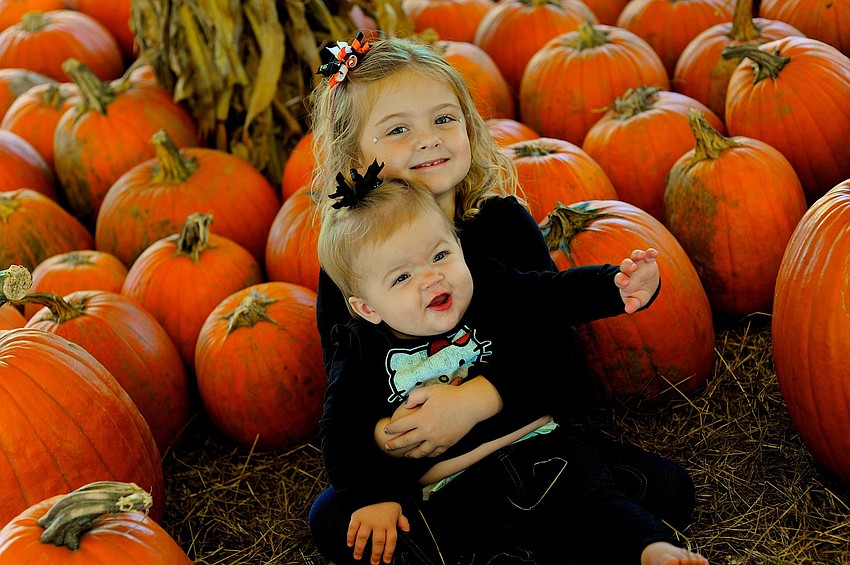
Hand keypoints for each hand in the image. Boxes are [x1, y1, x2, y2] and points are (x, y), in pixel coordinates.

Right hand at [348, 502, 409, 563]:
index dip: (388, 552)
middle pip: (377, 542)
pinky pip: (352, 528)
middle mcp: (378, 523)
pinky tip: (350, 544)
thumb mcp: (397, 510)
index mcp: (389, 523)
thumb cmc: (386, 504)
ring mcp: (367, 520)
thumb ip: (402, 521)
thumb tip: (407, 530)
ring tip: (358, 556)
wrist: (375, 491)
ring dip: (360, 549)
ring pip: (363, 537)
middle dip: (375, 554)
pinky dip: (350, 537)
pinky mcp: (357, 516)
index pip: (391, 541)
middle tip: (373, 562)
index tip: (385, 560)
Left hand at [380, 376, 501, 457]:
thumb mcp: (430, 390)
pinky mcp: (447, 443)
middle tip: (388, 447)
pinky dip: (427, 455)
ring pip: (420, 452)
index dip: (391, 429)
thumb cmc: (451, 395)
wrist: (471, 405)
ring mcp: (438, 439)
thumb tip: (406, 405)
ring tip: (406, 455)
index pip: (401, 426)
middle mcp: (427, 431)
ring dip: (411, 454)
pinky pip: (435, 453)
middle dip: (395, 445)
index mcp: (421, 418)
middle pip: (406, 441)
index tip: (386, 431)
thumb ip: (415, 396)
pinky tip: (424, 454)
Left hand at [614, 248, 659, 313]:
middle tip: (633, 267)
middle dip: (628, 265)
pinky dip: (651, 253)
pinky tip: (655, 253)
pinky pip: (648, 254)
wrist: (647, 287)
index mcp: (624, 280)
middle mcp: (629, 270)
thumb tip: (629, 310)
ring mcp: (639, 264)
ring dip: (638, 254)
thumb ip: (632, 304)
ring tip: (641, 255)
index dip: (621, 279)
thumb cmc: (638, 294)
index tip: (625, 282)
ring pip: (635, 256)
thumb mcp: (636, 301)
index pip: (619, 278)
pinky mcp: (648, 260)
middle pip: (625, 264)